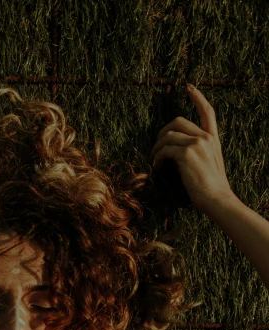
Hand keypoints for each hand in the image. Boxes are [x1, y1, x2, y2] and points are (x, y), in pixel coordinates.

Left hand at [149, 85, 233, 212]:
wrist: (218, 199)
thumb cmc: (212, 189)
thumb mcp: (209, 165)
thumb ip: (198, 153)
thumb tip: (175, 153)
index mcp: (213, 139)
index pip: (207, 111)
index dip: (197, 97)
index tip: (188, 87)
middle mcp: (205, 137)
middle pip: (178, 121)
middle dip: (162, 131)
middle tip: (156, 146)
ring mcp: (196, 143)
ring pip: (168, 135)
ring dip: (156, 148)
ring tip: (154, 161)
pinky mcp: (186, 153)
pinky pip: (164, 150)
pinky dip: (157, 159)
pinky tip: (157, 168)